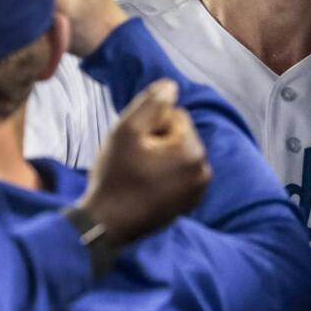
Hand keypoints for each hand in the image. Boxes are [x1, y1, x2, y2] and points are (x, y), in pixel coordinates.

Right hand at [77, 79, 210, 245]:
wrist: (106, 225)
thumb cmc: (115, 176)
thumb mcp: (126, 130)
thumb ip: (150, 103)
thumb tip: (171, 85)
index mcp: (193, 150)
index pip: (174, 114)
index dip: (148, 124)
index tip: (133, 145)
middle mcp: (203, 170)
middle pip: (178, 134)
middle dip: (156, 140)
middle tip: (132, 159)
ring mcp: (198, 190)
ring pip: (176, 154)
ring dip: (158, 157)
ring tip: (136, 173)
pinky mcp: (188, 204)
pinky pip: (177, 174)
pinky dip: (162, 174)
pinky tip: (142, 186)